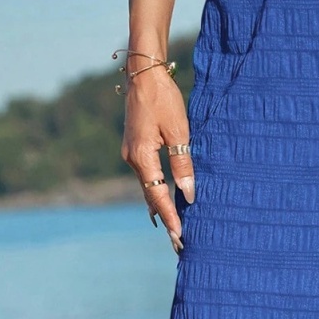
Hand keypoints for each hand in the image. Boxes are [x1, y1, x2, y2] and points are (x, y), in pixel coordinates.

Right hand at [120, 69, 194, 253]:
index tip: (180, 238)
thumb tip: (188, 195)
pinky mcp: (135, 147)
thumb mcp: (179, 132)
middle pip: (150, 197)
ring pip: (147, 188)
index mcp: (142, 158)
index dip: (170, 218)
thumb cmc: (164, 100)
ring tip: (173, 229)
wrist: (143, 74)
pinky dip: (156, 192)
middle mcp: (132, 160)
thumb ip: (183, 164)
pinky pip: (147, 176)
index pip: (158, 196)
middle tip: (178, 244)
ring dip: (160, 208)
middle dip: (165, 220)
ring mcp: (131, 154)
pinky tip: (163, 202)